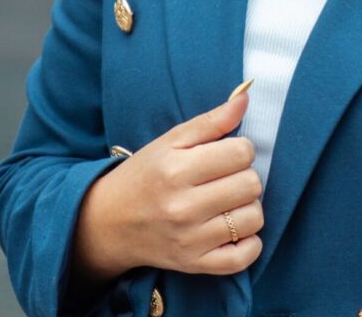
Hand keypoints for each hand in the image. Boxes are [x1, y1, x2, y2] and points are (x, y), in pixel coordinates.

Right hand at [72, 89, 263, 282]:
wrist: (109, 222)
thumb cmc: (145, 174)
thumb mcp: (172, 140)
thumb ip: (212, 120)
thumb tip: (246, 96)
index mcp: (177, 169)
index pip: (241, 152)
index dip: (241, 148)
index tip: (227, 153)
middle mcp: (183, 207)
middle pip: (251, 184)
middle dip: (245, 175)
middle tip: (226, 177)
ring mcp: (190, 240)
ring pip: (253, 219)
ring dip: (248, 207)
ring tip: (229, 201)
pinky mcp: (194, 265)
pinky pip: (242, 259)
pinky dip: (250, 244)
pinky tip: (236, 229)